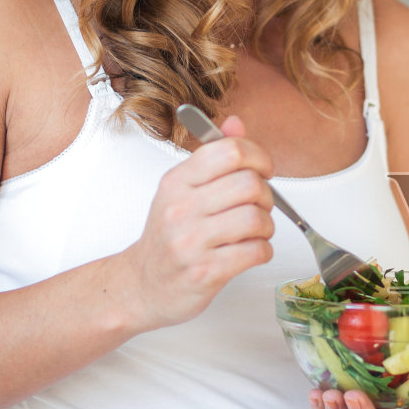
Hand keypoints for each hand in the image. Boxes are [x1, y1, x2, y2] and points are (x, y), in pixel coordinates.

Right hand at [118, 116, 275, 329]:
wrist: (141, 285)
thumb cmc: (168, 236)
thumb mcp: (182, 190)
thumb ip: (212, 157)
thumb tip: (235, 123)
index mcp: (177, 181)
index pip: (230, 151)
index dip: (259, 157)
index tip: (263, 170)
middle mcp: (180, 208)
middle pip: (249, 184)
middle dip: (266, 195)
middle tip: (257, 206)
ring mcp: (191, 242)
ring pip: (256, 218)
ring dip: (266, 226)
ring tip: (255, 232)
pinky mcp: (205, 272)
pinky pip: (256, 251)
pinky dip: (263, 251)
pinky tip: (250, 251)